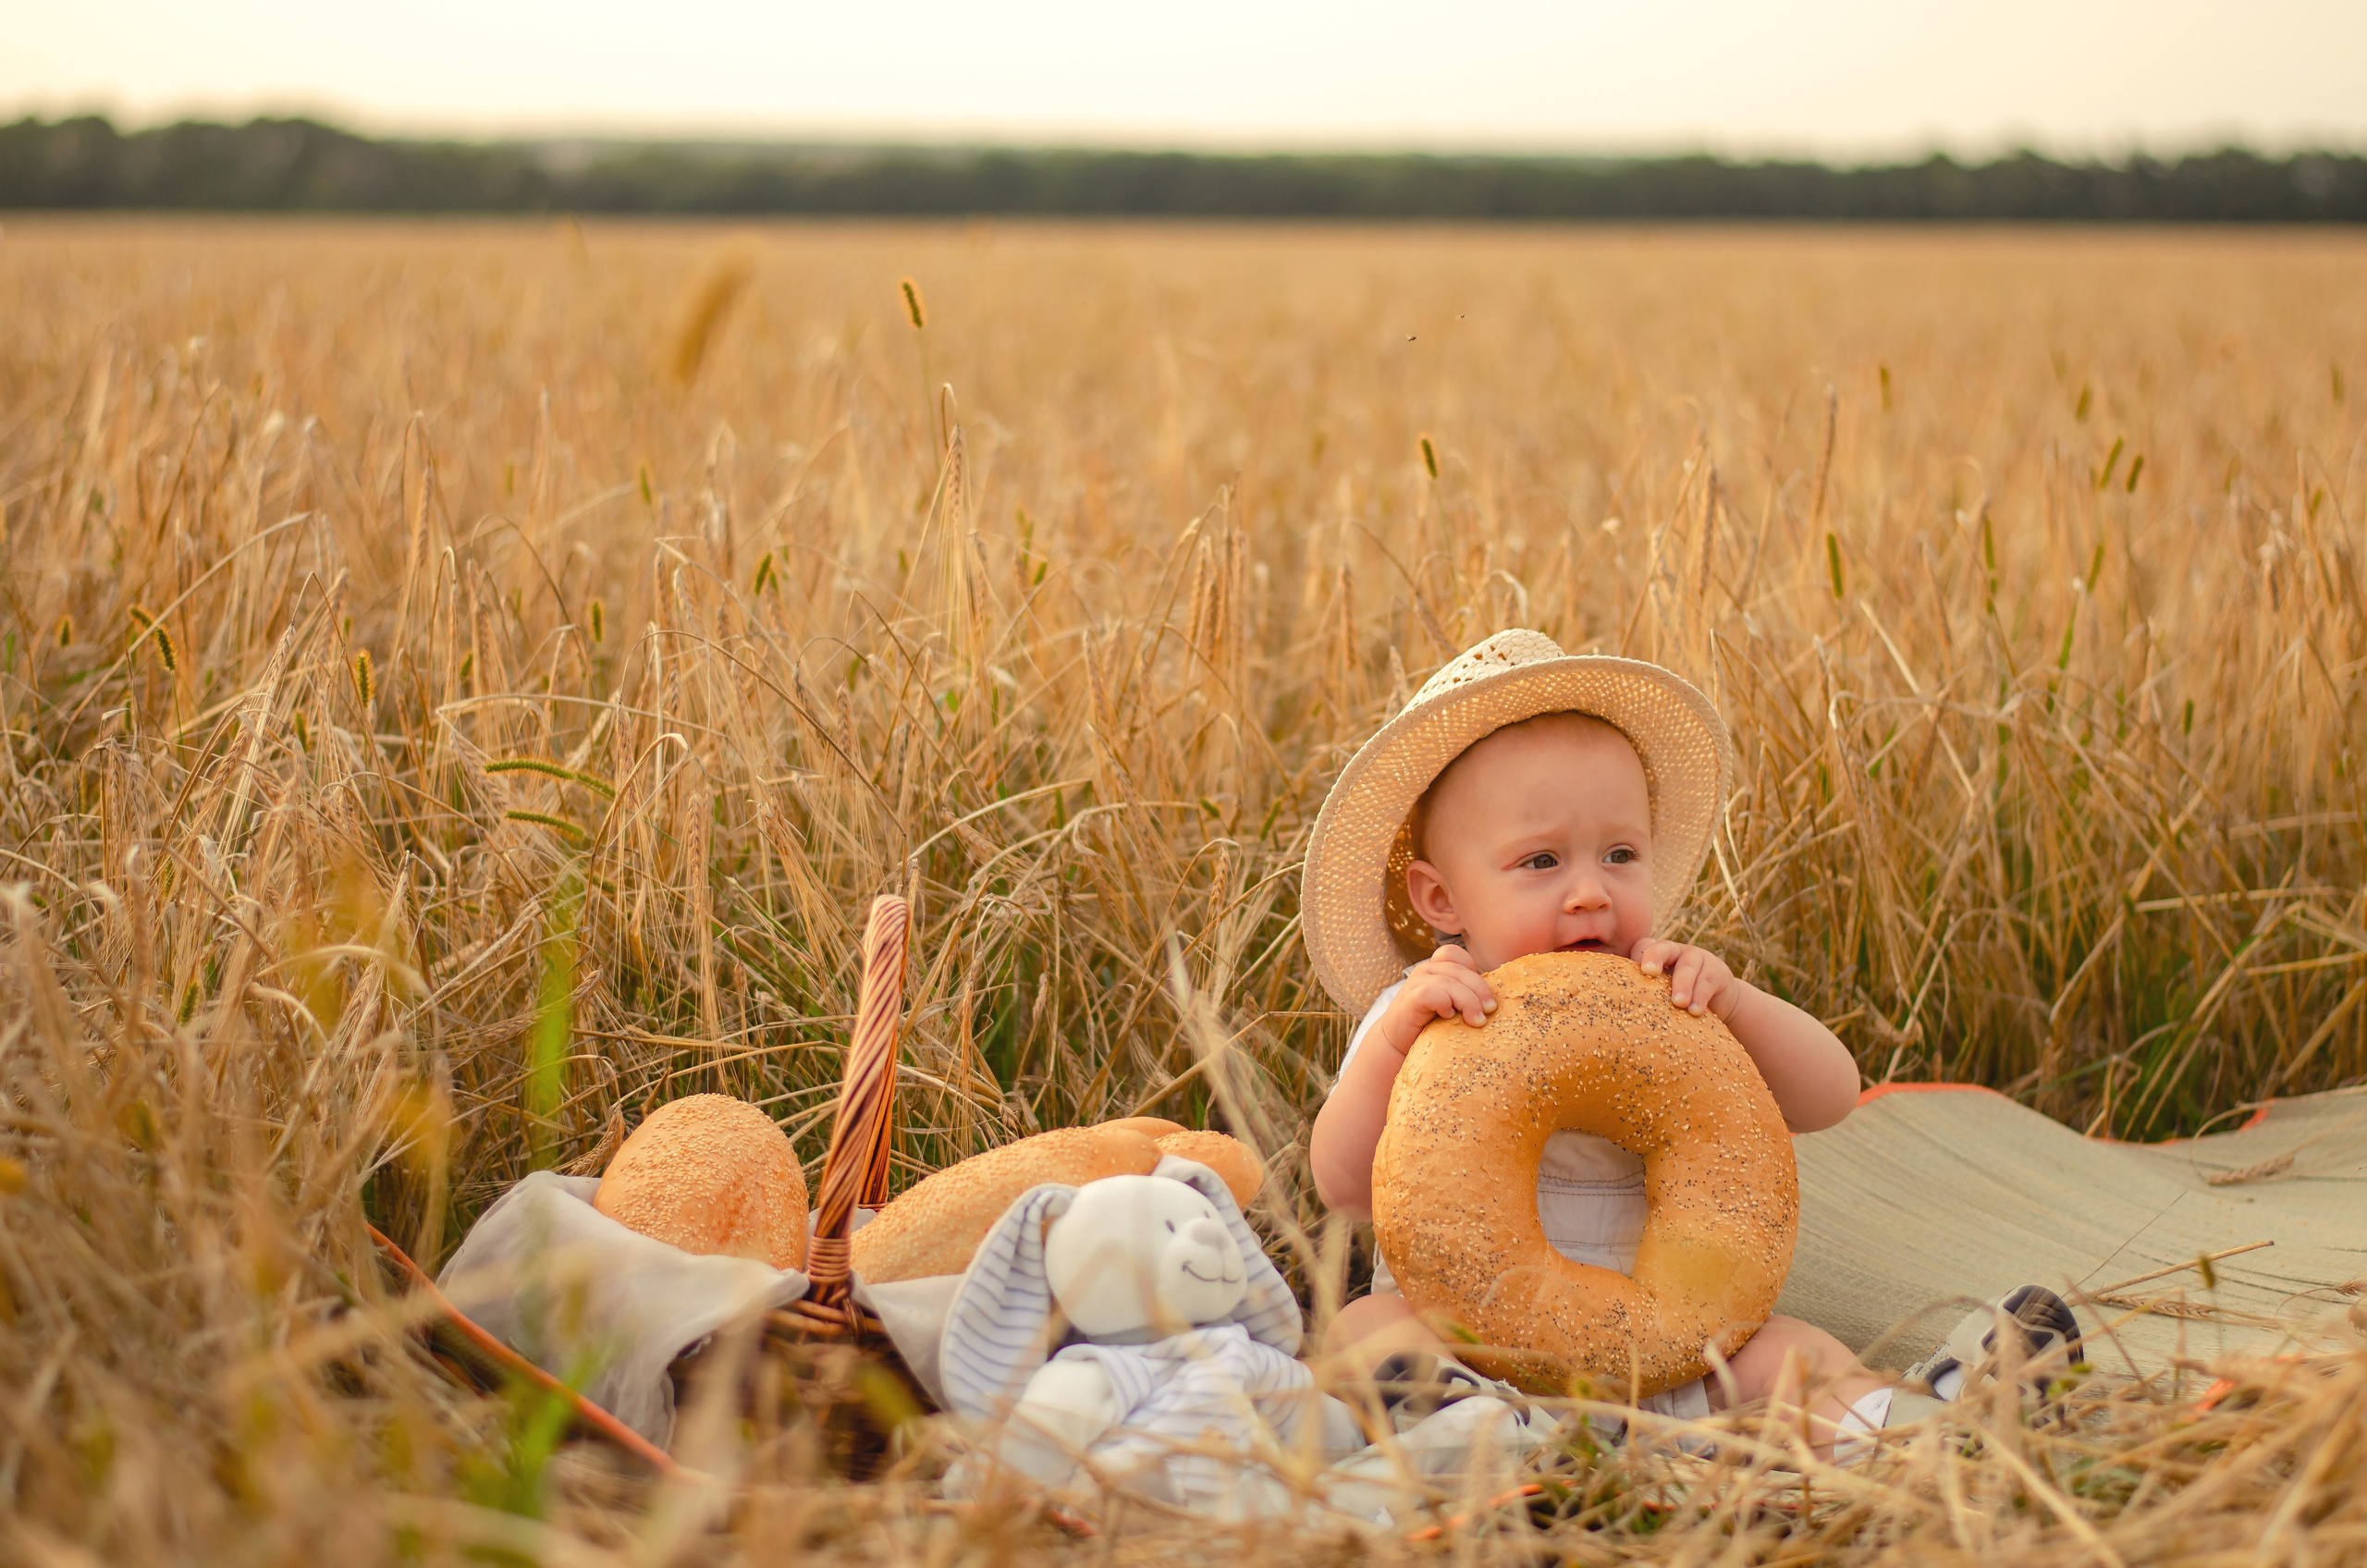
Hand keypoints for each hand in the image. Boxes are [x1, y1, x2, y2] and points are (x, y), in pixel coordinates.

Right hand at [1378, 944, 1495, 1054]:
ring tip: (1476, 1021)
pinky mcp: (1410, 998)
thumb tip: (1496, 1001)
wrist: (1398, 1042)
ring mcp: (1415, 982)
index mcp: (1436, 968)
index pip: (1457, 954)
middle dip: (1480, 990)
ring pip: (1449, 982)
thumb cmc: (1430, 1024)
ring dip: (1468, 1001)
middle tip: (1490, 1010)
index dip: (1473, 971)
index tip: (1483, 996)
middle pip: (1459, 970)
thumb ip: (1466, 994)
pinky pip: (1432, 993)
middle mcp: (1426, 970)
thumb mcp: (1451, 1004)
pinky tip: (1447, 1017)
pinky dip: (1444, 1004)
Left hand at [1633, 938, 1744, 1020]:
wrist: (1718, 1001)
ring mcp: (1698, 959)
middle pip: (1664, 948)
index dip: (1635, 955)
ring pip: (1688, 966)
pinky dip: (1700, 996)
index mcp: (1656, 956)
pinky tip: (1695, 1011)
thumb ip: (1639, 994)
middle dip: (1655, 957)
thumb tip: (1606, 1013)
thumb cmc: (1676, 997)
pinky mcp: (1716, 972)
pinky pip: (1707, 981)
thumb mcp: (1658, 993)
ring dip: (1682, 984)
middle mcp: (1675, 952)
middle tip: (1648, 972)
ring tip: (1679, 1004)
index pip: (1643, 947)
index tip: (1630, 969)